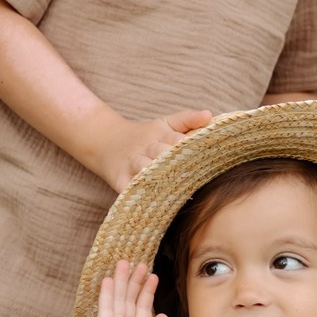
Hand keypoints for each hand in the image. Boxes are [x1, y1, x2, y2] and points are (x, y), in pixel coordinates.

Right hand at [96, 260, 174, 316]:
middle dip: (133, 280)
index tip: (152, 275)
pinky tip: (108, 279)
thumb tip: (162, 314)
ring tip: (124, 262)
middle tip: (138, 262)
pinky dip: (106, 293)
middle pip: (130, 298)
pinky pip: (105, 307)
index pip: (143, 305)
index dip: (147, 289)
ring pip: (118, 298)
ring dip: (120, 281)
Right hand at [97, 109, 212, 193]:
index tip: (207, 155)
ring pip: (145, 170)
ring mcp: (133, 165)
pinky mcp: (121, 181)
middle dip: (176, 162)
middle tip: (195, 174)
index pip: (178, 140)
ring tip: (176, 188)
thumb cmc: (147, 136)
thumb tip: (209, 115)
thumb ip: (188, 119)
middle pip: (162, 154)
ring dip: (158, 177)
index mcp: (161, 135)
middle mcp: (147, 150)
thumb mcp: (166, 123)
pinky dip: (140, 194)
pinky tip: (154, 201)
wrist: (107, 143)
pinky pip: (131, 189)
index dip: (190, 147)